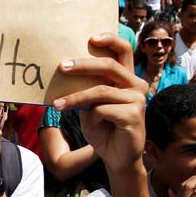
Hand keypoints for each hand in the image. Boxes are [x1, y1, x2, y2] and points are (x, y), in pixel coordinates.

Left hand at [53, 33, 148, 173]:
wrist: (117, 158)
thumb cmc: (103, 129)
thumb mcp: (91, 105)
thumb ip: (87, 88)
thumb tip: (66, 71)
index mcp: (127, 78)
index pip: (123, 50)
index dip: (109, 39)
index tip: (90, 38)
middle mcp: (136, 84)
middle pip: (109, 66)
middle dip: (83, 64)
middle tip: (62, 66)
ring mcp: (138, 99)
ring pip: (100, 90)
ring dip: (76, 97)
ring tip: (57, 104)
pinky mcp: (134, 115)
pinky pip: (102, 109)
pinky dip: (89, 116)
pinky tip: (86, 124)